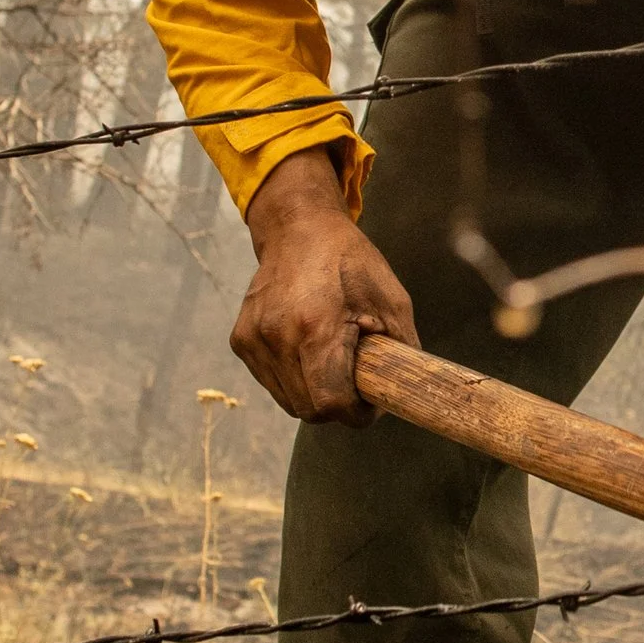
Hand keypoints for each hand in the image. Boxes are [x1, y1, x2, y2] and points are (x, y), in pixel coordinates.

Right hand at [231, 147, 416, 422]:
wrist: (298, 230)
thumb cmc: (349, 262)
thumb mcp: (392, 301)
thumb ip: (401, 351)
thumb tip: (403, 392)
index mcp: (315, 327)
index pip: (331, 403)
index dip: (356, 412)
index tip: (371, 400)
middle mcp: (276, 338)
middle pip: (309, 410)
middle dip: (337, 405)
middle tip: (355, 378)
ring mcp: (253, 341)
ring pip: (289, 402)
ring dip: (314, 393)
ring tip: (332, 358)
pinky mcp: (240, 341)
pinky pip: (273, 383)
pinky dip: (294, 379)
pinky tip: (308, 349)